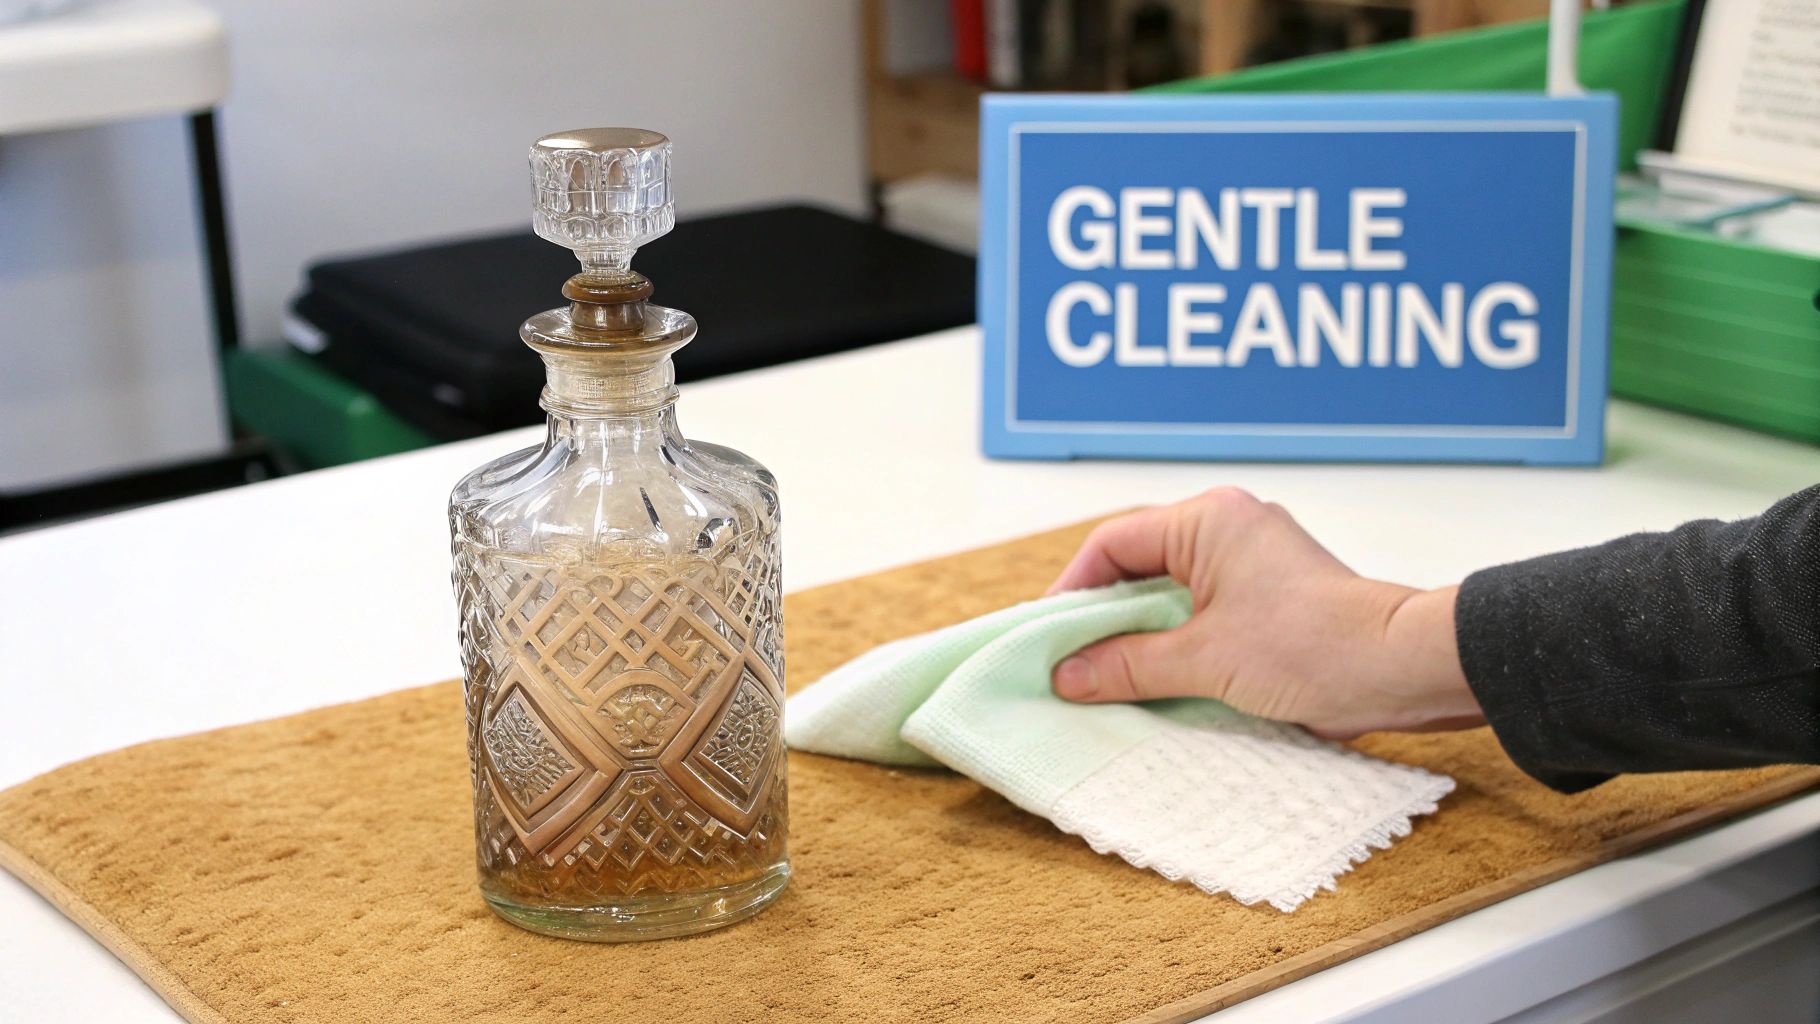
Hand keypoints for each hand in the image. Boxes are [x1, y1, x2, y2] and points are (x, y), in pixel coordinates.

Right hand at [1049, 488, 1483, 737]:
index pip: (1113, 544)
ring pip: (1171, 599)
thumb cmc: (1314, 647)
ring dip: (1139, 640)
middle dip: (1102, 620)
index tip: (1046, 638)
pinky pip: (1202, 619)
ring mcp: (1252, 566)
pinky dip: (1176, 650)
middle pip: (1139, 569)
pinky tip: (1155, 688)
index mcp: (1209, 519)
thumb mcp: (1203, 660)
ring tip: (1104, 682)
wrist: (1403, 671)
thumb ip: (1127, 664)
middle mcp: (1229, 529)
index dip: (1073, 591)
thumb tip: (1067, 675)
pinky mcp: (1270, 604)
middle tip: (1066, 665)